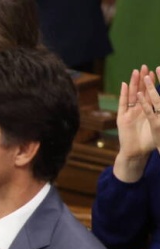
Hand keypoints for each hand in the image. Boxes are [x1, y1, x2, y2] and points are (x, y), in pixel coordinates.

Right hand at [114, 66, 157, 181]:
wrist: (137, 153)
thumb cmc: (151, 142)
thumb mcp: (159, 126)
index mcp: (148, 111)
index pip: (151, 93)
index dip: (153, 82)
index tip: (157, 70)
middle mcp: (138, 110)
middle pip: (141, 91)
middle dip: (143, 79)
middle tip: (145, 66)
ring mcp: (130, 113)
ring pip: (132, 95)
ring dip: (133, 83)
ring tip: (135, 71)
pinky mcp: (122, 118)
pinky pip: (123, 104)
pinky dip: (123, 94)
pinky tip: (124, 85)